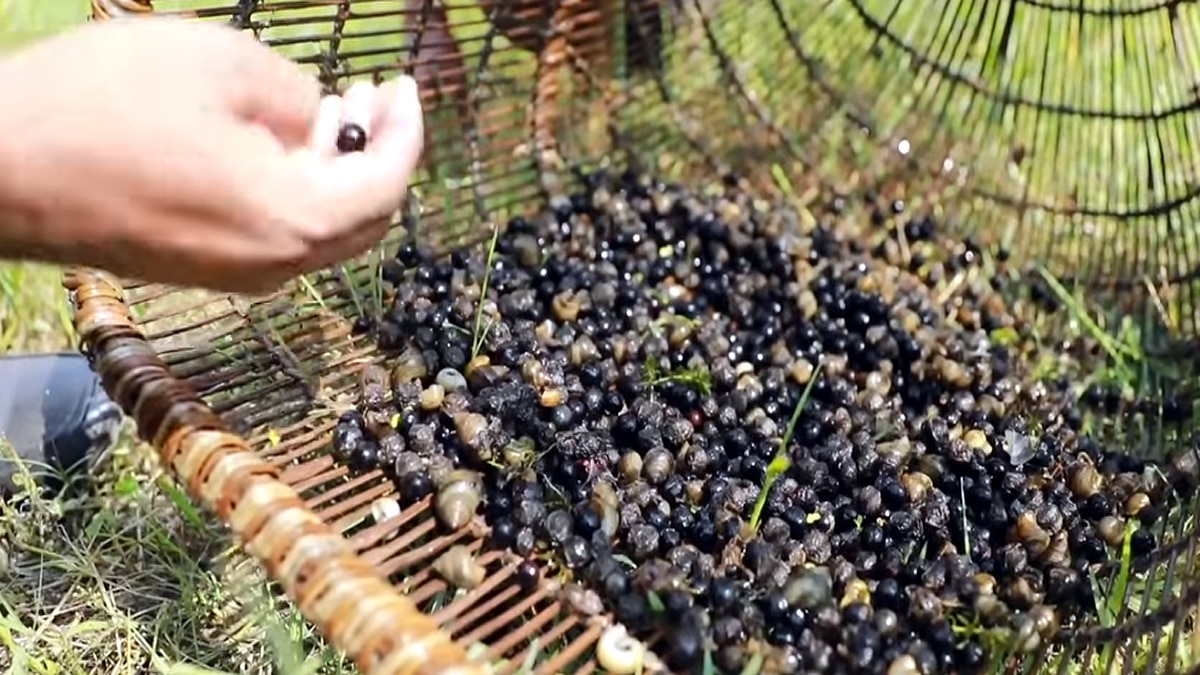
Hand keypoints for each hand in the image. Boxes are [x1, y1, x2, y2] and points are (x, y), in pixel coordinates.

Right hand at [0, 18, 423, 292]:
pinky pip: (280, 235)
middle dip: (379, 152)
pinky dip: (300, 190)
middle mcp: (276, 264)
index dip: (406, 131)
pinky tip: (283, 142)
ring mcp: (238, 275)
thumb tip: (318, 113)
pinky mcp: (204, 268)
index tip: (406, 88)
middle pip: (365, 217)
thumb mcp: (216, 64)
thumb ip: (293, 90)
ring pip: (323, 229)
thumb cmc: (97, 108)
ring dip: (339, 170)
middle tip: (376, 95)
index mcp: (292, 220)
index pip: (386, 184)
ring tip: (335, 107)